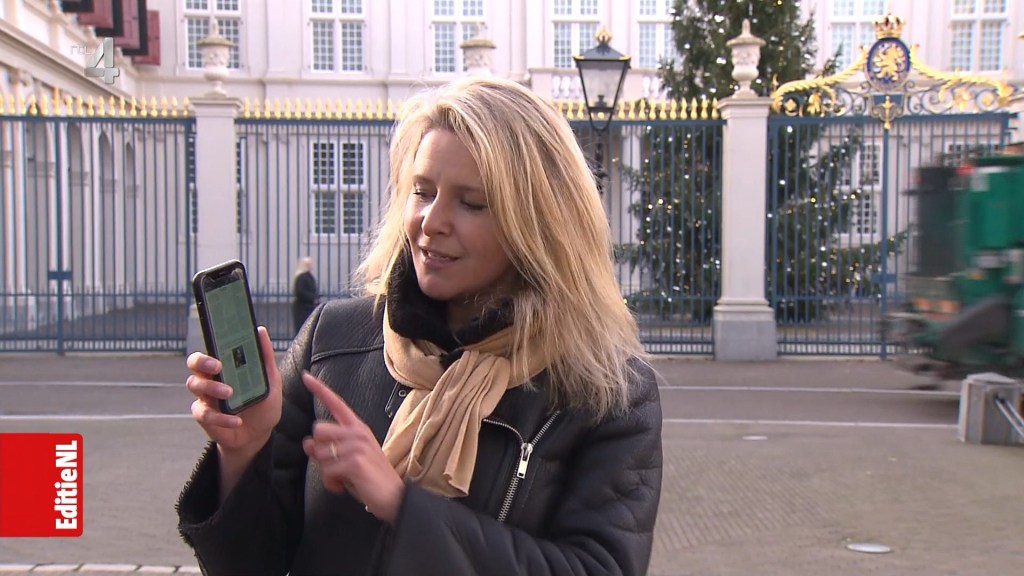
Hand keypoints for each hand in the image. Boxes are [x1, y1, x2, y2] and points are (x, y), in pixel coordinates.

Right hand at [185, 326, 282, 453]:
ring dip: (211, 387)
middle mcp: (211, 378)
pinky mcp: (204, 417)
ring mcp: (205, 397)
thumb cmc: (262, 403)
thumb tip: (261, 330)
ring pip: (194, 385)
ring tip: (229, 393)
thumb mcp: (270, 380)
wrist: (258, 434)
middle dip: (202, 361)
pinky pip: (204, 413)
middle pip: (194, 363)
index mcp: (225, 367)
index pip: (211, 349)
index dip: (212, 342)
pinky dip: (221, 418)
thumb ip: (265, 357)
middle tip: (218, 366)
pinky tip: (236, 421)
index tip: (219, 341)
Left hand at [301, 372, 404, 524]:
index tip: (306, 377)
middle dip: (320, 451)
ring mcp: (357, 446)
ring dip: (326, 471)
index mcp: (357, 428)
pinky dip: (331, 484)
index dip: (319, 390)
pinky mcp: (355, 462)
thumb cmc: (370, 478)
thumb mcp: (347, 460)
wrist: (393, 496)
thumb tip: (308, 443)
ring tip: (342, 478)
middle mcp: (358, 432)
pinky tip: (343, 486)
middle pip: (318, 430)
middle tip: (335, 465)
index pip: (336, 403)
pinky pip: (327, 471)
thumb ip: (329, 449)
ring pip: (320, 453)